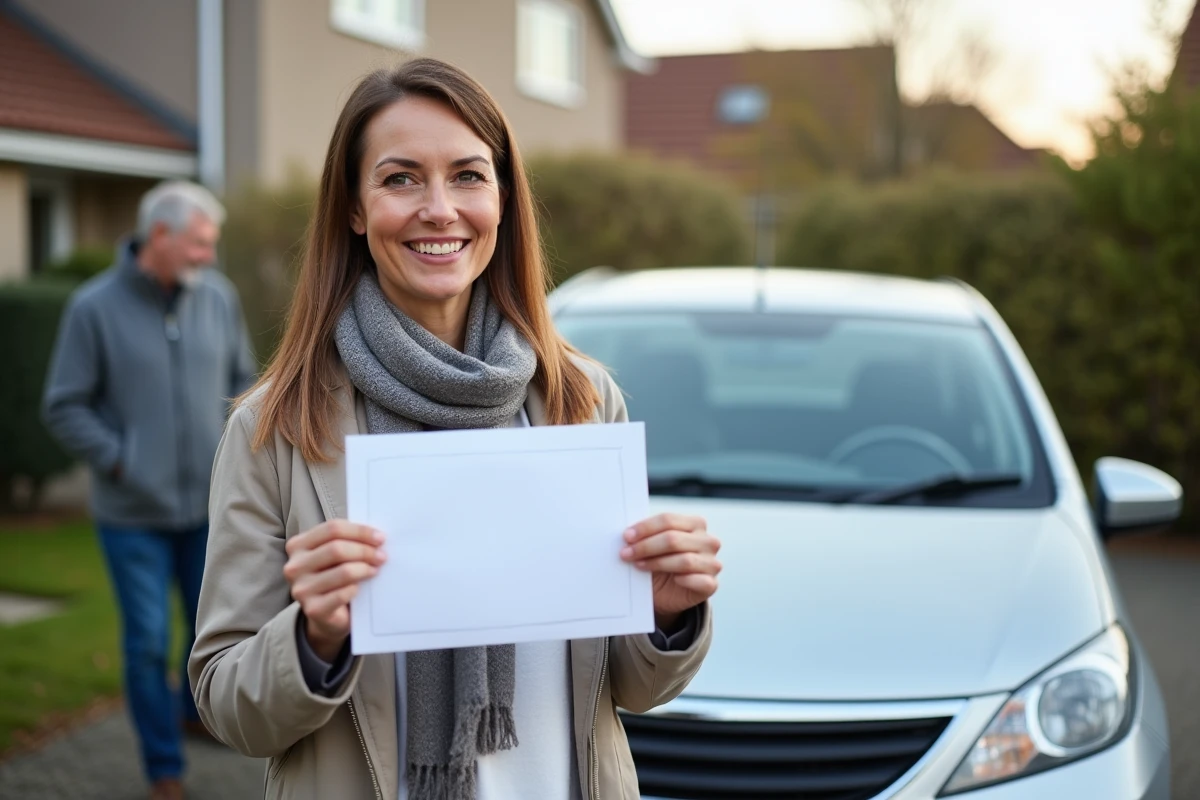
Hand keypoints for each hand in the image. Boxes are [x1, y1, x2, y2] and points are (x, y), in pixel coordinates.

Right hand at [283, 520, 385, 661]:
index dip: (360, 531)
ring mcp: (301, 589)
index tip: (380, 537)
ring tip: (375, 570)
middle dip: (365, 551)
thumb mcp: (335, 555)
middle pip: (336, 548)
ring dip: (365, 569)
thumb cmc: (333, 577)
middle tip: (382, 556)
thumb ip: (347, 541)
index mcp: (298, 545)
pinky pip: (342, 594)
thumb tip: (376, 536)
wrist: (325, 615)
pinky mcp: (313, 609)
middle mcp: (295, 566)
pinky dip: (356, 589)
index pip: (332, 529)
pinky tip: (360, 588)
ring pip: (343, 571)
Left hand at [620, 514, 720, 629]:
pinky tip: (672, 580)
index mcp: (695, 524)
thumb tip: (627, 534)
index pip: (668, 520)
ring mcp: (712, 563)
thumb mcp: (652, 546)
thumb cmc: (659, 563)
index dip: (645, 528)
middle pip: (673, 539)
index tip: (626, 536)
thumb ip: (645, 536)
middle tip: (626, 553)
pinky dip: (683, 580)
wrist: (666, 593)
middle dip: (646, 546)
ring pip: (684, 560)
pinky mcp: (711, 584)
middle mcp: (708, 541)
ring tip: (638, 565)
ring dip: (657, 563)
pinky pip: (699, 581)